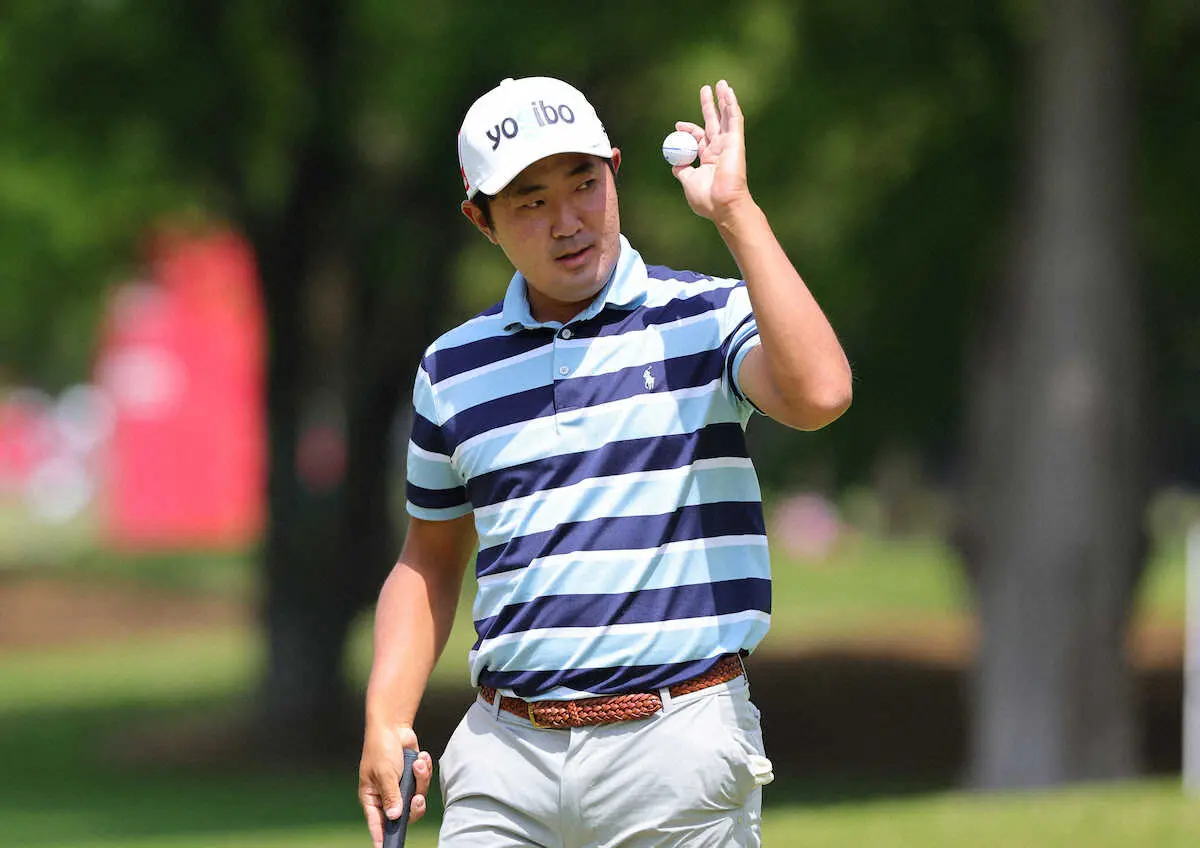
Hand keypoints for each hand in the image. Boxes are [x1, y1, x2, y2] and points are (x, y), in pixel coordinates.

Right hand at [358, 723, 433, 847]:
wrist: (393, 726)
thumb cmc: (381, 748)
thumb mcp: (384, 773)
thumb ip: (391, 796)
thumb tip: (394, 816)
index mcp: (372, 798)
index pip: (377, 823)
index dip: (382, 837)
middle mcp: (387, 795)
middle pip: (404, 814)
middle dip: (414, 804)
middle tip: (417, 798)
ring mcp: (400, 787)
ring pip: (417, 797)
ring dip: (420, 779)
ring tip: (417, 763)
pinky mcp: (412, 777)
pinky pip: (423, 783)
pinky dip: (424, 770)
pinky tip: (420, 758)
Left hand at [672, 79, 752, 223]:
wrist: (722, 204)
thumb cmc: (706, 198)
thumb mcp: (688, 182)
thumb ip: (682, 171)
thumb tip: (675, 164)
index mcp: (709, 159)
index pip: (699, 138)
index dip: (689, 130)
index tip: (678, 126)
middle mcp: (720, 150)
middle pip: (714, 122)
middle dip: (709, 106)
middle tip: (704, 90)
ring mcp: (729, 144)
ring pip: (726, 117)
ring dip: (723, 99)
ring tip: (721, 83)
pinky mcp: (736, 141)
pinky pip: (734, 119)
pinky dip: (732, 104)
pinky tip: (729, 91)